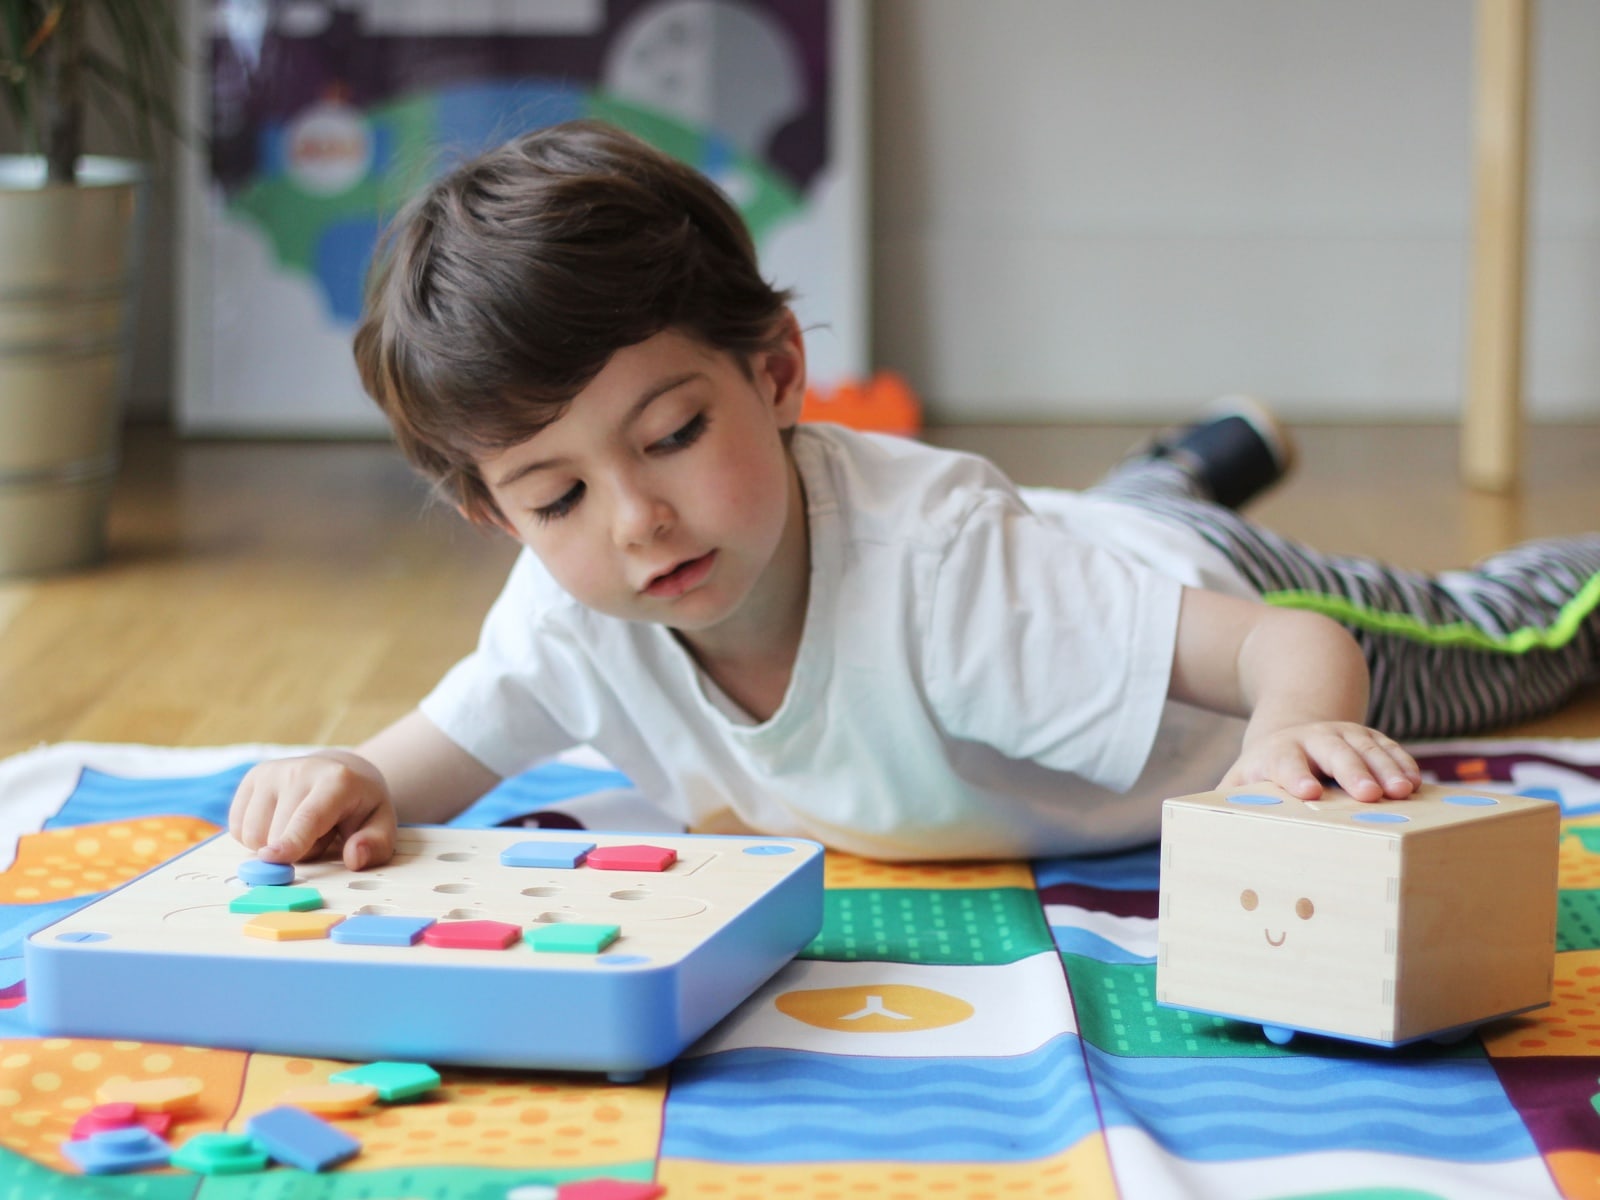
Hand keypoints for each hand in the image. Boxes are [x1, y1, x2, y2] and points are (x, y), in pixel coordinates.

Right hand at [228, 750, 397, 869]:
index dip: (291, 840)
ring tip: (301, 826)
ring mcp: (271, 772)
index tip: (272, 858)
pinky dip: (257, 836)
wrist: (341, 771)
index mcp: (337, 781)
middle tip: (322, 834)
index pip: (309, 817)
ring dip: (275, 844)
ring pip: (252, 835)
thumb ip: (375, 844)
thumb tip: (355, 857)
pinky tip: (280, 821)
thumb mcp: (380, 825)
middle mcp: (299, 770)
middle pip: (277, 835)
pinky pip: (238, 829)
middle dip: (297, 851)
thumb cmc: (360, 805)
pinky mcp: (252, 779)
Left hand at [1220, 721, 1421, 802]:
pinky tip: (1417, 782)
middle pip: (1333, 752)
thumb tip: (1202, 830)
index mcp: (1278, 752)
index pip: (1285, 762)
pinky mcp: (1369, 737)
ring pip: (1366, 747)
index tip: (1308, 793)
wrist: (1291, 728)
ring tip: (1404, 792)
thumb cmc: (1264, 772)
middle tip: (1369, 795)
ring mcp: (1344, 734)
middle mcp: (1313, 739)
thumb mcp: (1241, 781)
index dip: (1295, 776)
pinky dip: (1402, 762)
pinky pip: (1388, 747)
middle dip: (1352, 772)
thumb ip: (1226, 802)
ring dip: (1386, 768)